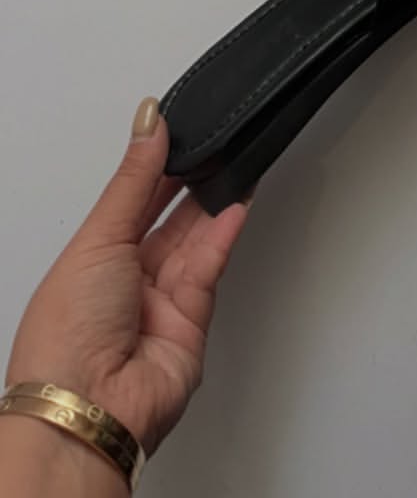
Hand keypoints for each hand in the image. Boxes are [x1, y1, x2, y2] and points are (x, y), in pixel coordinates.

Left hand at [4, 98, 248, 459]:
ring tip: (233, 162)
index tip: (175, 130)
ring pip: (194, 240)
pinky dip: (225, 234)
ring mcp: (160, 301)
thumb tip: (147, 122)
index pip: (131, 201)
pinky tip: (237, 204)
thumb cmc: (65, 336)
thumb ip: (133, 179)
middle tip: (214, 143)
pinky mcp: (192, 321)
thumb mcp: (97, 238)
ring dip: (213, 203)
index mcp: (90, 260)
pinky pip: (211, 266)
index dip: (154, 166)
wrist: (89, 406)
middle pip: (167, 219)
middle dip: (190, 182)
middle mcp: (125, 280)